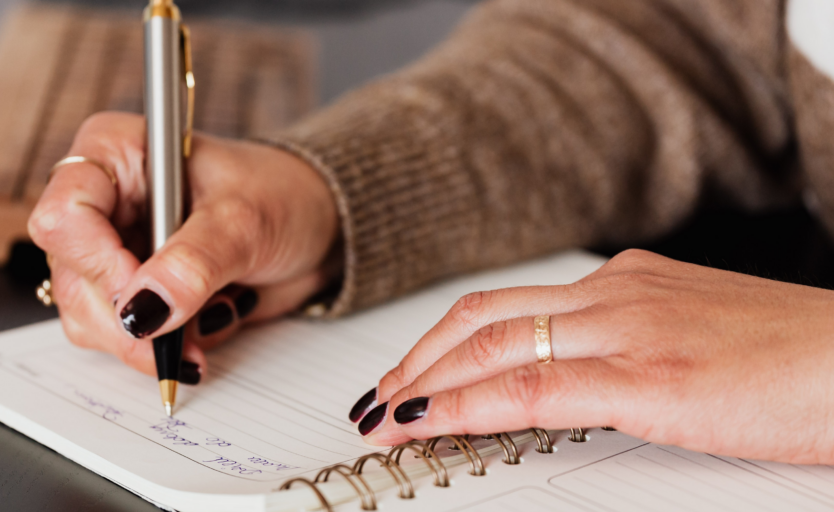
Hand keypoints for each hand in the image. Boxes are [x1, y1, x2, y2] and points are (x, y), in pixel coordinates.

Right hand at [28, 112, 338, 379]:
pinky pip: (122, 338)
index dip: (98, 264)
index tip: (146, 299)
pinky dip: (164, 347)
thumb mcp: (244, 221)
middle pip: (72, 277)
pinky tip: (206, 326)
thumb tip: (144, 310)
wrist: (318, 227)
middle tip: (177, 337)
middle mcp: (104, 202)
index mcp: (116, 154)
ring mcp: (114, 251)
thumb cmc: (282, 195)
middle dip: (127, 320)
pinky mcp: (134, 293)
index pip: (65, 214)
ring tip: (207, 324)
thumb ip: (194, 263)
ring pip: (89, 317)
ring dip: (147, 341)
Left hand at [350, 249, 833, 464]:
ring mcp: (628, 329)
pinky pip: (532, 386)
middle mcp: (616, 295)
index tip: (410, 374)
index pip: (507, 307)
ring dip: (425, 381)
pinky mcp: (648, 376)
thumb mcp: (694, 341)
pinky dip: (467, 403)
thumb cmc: (797, 358)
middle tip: (378, 395)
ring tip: (385, 414)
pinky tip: (430, 421)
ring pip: (492, 346)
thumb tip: (576, 383)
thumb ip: (630, 351)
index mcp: (626, 285)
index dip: (444, 342)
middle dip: (417, 359)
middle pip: (482, 318)